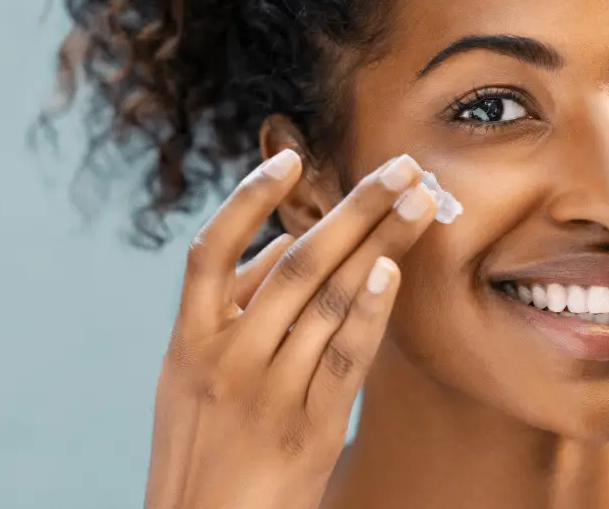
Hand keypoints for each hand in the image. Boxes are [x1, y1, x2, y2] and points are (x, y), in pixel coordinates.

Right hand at [143, 151, 438, 508]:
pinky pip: (344, 358)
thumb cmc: (201, 450)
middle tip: (401, 166)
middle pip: (293, 264)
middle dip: (353, 208)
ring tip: (420, 203)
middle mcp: (226, 359)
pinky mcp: (309, 427)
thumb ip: (227, 315)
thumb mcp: (188, 380)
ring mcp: (268, 392)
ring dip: (379, 245)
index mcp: (188, 341)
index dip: (247, 200)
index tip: (292, 158)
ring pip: (326, 300)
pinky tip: (393, 271)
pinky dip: (368, 311)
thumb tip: (273, 248)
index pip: (210, 252)